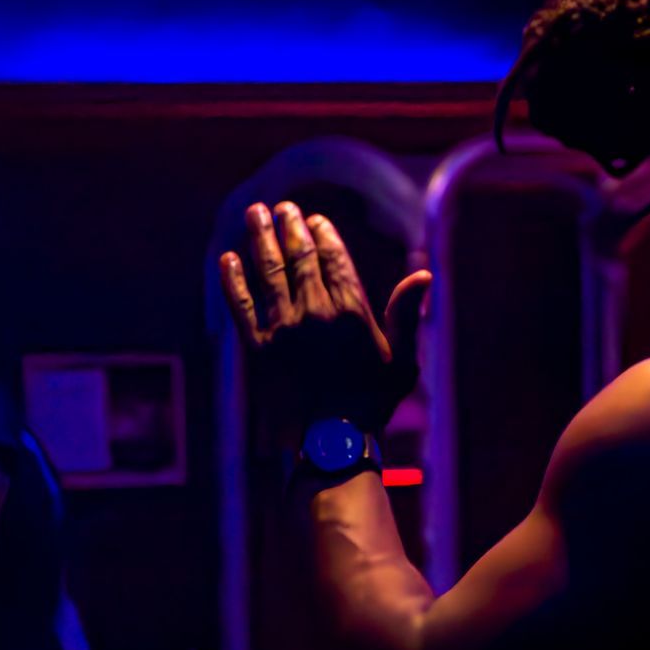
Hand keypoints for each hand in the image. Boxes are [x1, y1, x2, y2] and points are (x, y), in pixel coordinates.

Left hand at [219, 202, 430, 435]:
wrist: (332, 441)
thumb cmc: (374, 402)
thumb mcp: (403, 358)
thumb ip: (407, 314)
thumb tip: (423, 273)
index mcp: (351, 311)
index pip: (334, 259)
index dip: (324, 234)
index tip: (316, 220)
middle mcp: (314, 313)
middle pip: (300, 258)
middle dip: (291, 227)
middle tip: (285, 208)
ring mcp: (283, 329)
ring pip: (268, 272)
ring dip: (260, 239)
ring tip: (255, 214)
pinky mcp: (257, 349)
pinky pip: (240, 306)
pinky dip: (232, 280)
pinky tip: (227, 258)